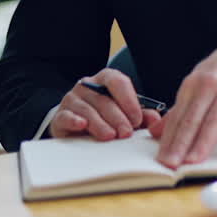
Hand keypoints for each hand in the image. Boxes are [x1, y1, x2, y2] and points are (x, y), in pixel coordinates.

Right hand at [48, 68, 162, 139]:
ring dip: (100, 123)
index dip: (129, 100)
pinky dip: (74, 120)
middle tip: (126, 133)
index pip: (118, 82)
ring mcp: (71, 99)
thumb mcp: (125, 115)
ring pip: (88, 109)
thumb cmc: (105, 117)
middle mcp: (87, 86)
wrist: (76, 126)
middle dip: (118, 117)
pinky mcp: (59, 115)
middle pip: (104, 99)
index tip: (137, 119)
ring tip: (110, 136)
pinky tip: (82, 126)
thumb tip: (156, 120)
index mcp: (106, 79)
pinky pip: (66, 116)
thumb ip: (141, 116)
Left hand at [150, 3, 216, 167]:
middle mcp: (211, 82)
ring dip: (202, 141)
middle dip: (180, 143)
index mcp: (195, 82)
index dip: (169, 138)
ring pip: (215, 117)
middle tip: (170, 164)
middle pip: (193, 117)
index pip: (178, 115)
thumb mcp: (202, 78)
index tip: (161, 159)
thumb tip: (157, 132)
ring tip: (192, 161)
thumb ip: (182, 107)